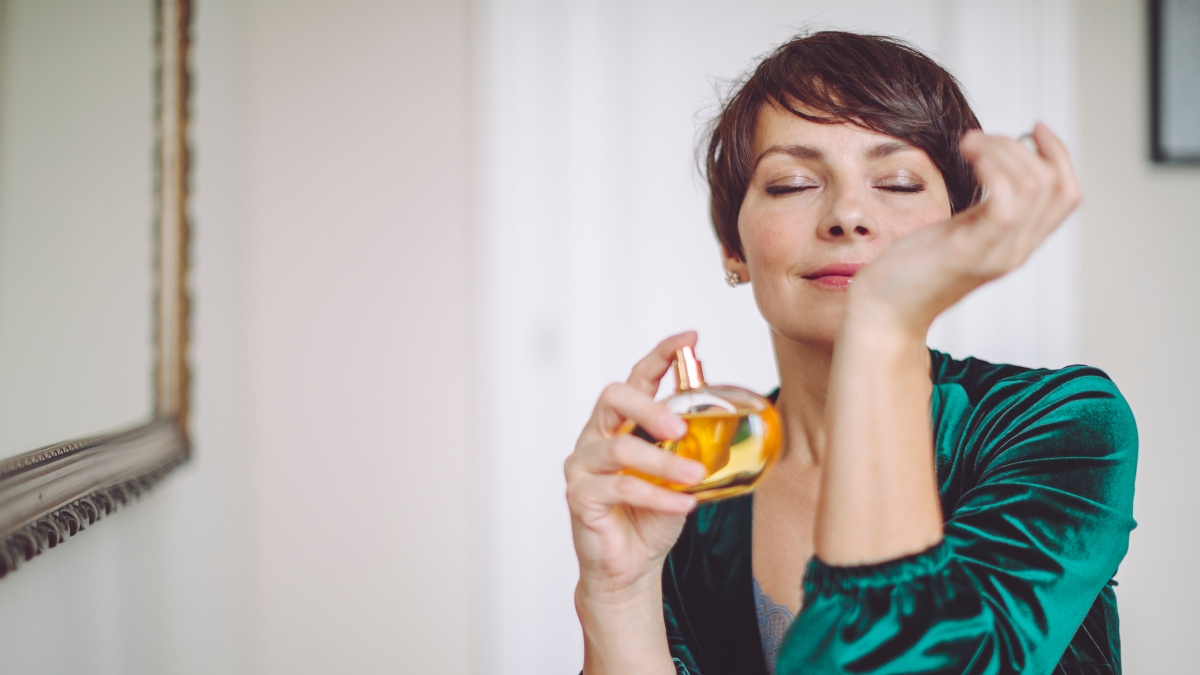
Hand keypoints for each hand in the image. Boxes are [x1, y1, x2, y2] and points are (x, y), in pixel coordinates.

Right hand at [565, 331, 706, 597]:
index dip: (661, 355)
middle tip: (681, 428)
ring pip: (620, 448)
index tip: (689, 338)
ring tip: (695, 479)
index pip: (637, 378)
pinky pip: (619, 487)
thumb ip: (691, 448)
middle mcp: (597, 436)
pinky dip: (656, 495)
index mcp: (621, 423)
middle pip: (614, 398)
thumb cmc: (652, 516)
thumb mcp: (680, 475)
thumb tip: (722, 421)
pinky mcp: (579, 496)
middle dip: (650, 405)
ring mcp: (583, 465)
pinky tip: (681, 504)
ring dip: (663, 464)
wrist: (631, 565)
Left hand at [850, 122, 1081, 334]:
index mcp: (1017, 243)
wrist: (884, 311)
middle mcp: (1015, 250)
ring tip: (968, 144)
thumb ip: (985, 209)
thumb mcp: (959, 231)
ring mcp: (996, 254)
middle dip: (1020, 147)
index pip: (1067, 194)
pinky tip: (968, 156)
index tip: (1032, 128)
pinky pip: (1006, 204)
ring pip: (1034, 186)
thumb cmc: (912, 269)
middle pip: (1055, 185)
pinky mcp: (969, 253)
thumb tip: (996, 164)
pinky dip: (993, 168)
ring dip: (1002, 150)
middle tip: (977, 140)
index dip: (1058, 154)